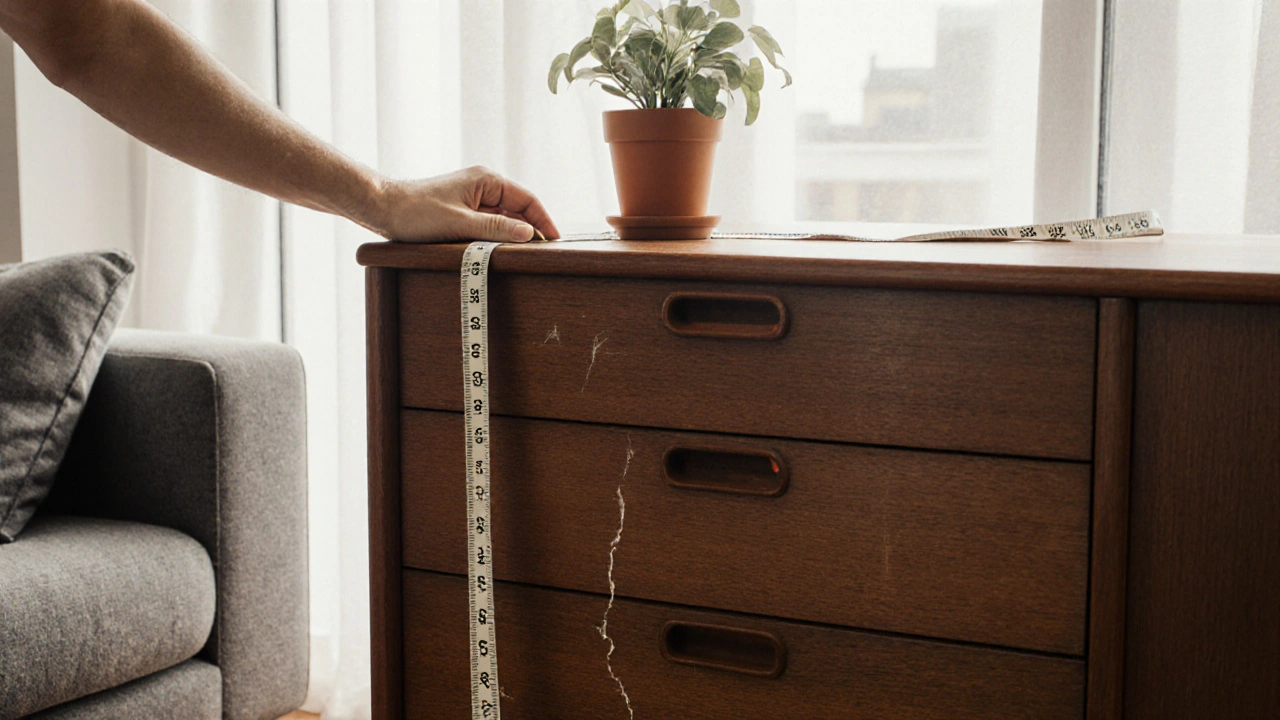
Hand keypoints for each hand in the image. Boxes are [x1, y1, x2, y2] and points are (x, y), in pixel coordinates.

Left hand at [369, 166, 559, 242]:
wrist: (383, 208)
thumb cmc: (416, 212)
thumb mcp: (459, 223)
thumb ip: (495, 228)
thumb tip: (528, 233)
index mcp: (487, 179)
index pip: (527, 199)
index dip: (544, 220)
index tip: (556, 240)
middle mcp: (483, 185)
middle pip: (519, 208)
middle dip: (532, 229)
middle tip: (544, 252)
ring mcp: (473, 197)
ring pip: (505, 217)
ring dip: (514, 234)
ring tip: (526, 254)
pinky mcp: (464, 209)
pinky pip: (490, 222)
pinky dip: (498, 235)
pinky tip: (501, 249)